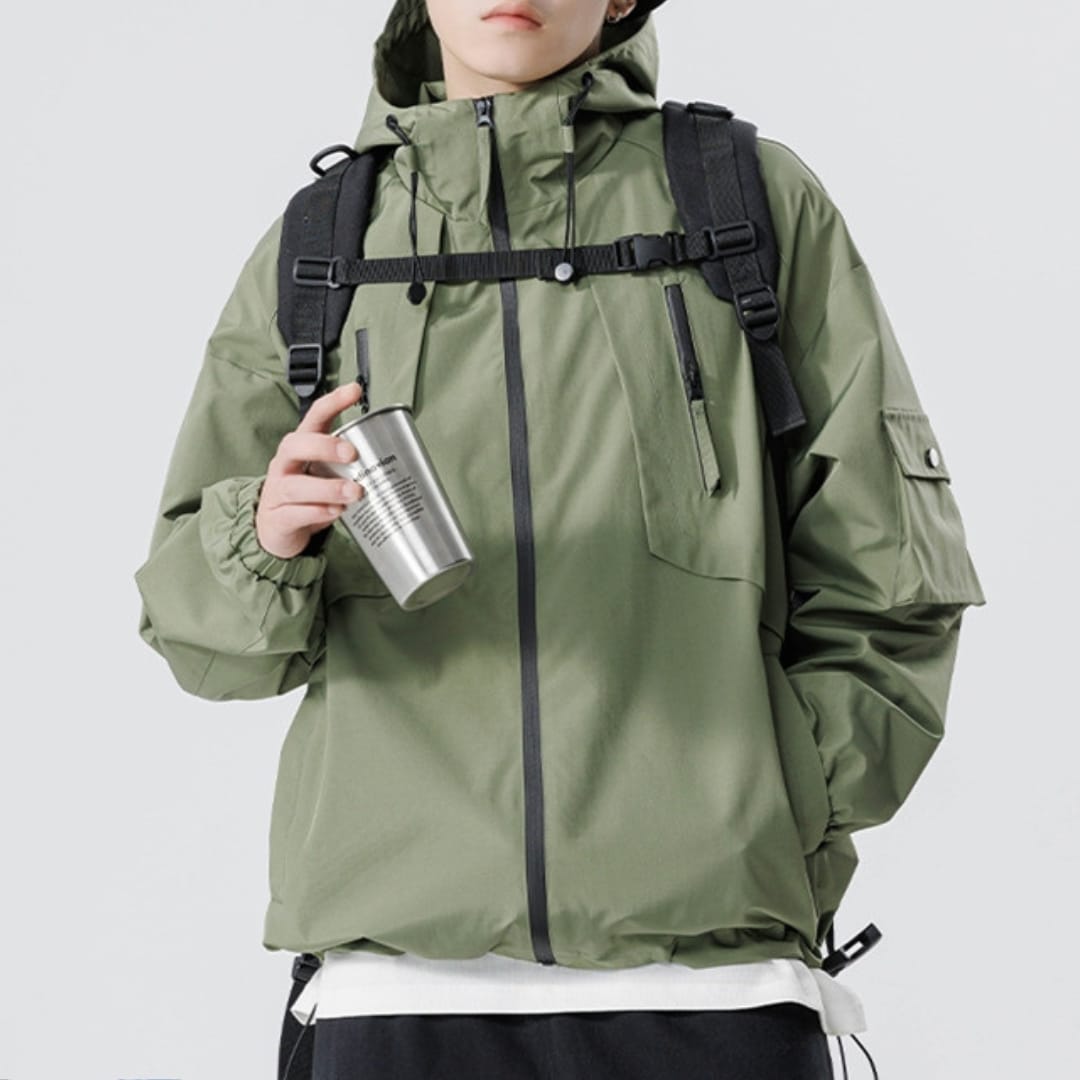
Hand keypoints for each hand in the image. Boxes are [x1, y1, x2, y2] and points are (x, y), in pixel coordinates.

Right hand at [255, 382, 365, 558]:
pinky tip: (336, 512)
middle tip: (352, 454)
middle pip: (295, 445)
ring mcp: (278, 492)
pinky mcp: (278, 519)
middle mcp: (285, 465)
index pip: (314, 418)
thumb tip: (394, 456)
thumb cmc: (307, 496)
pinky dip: (317, 513)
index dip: (333, 402)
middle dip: (324, 446)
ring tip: (354, 492)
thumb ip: (349, 465)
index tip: (355, 390)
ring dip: (328, 487)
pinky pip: (295, 514)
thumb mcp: (326, 473)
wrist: (277, 531)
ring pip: (296, 485)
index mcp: (300, 448)